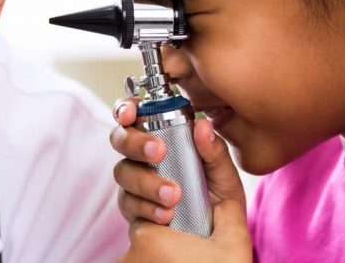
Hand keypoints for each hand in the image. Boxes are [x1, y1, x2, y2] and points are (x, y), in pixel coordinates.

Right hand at [110, 97, 250, 261]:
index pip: (135, 114)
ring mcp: (135, 182)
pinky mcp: (133, 208)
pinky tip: (165, 214)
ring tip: (172, 196)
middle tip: (158, 152)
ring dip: (146, 182)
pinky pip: (129, 203)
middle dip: (135, 143)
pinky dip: (147, 208)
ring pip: (123, 172)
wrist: (215, 235)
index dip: (126, 109)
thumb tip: (203, 125)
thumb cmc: (218, 196)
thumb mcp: (224, 173)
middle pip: (120, 139)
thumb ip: (214, 150)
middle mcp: (142, 157)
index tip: (131, 113)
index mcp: (162, 137)